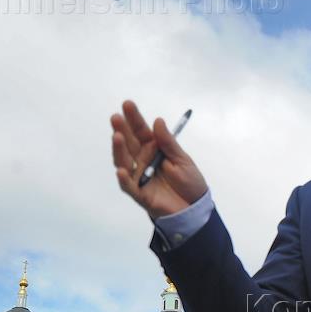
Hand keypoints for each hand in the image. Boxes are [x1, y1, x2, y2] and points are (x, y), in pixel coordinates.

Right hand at [111, 100, 208, 217]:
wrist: (195, 207)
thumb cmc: (189, 182)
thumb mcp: (182, 159)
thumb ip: (168, 143)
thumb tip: (157, 121)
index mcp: (153, 149)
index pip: (140, 131)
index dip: (134, 118)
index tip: (127, 104)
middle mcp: (142, 160)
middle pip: (129, 143)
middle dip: (122, 130)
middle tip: (116, 117)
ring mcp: (139, 176)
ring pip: (124, 161)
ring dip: (119, 150)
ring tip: (117, 137)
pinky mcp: (140, 193)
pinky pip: (128, 186)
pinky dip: (123, 178)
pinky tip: (120, 170)